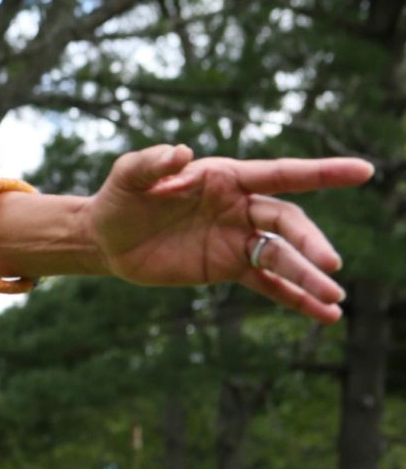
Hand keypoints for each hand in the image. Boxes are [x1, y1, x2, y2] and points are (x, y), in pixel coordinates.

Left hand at [88, 144, 373, 322]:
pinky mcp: (225, 268)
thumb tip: (179, 152)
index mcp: (224, 178)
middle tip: (330, 264)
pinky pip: (266, 285)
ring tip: (335, 299)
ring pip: (281, 257)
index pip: (280, 174)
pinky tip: (325, 316)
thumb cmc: (118, 198)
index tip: (363, 171)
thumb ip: (152, 164)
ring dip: (309, 276)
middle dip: (310, 243)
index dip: (321, 172)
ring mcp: (235, 240)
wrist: (105, 238)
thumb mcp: (127, 176)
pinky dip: (295, 299)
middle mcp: (239, 207)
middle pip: (286, 223)